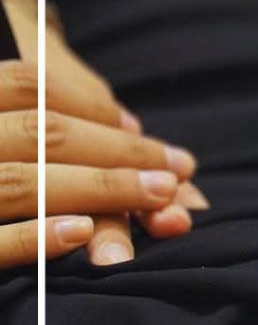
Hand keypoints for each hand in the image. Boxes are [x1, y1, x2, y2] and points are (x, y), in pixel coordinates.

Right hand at [0, 0, 207, 270]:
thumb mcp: (6, 106)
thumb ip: (57, 107)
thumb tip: (128, 128)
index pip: (30, 87)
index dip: (94, 108)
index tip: (138, 130)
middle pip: (39, 135)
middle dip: (116, 155)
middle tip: (173, 175)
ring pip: (20, 183)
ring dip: (98, 190)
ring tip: (156, 198)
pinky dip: (34, 237)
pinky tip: (82, 232)